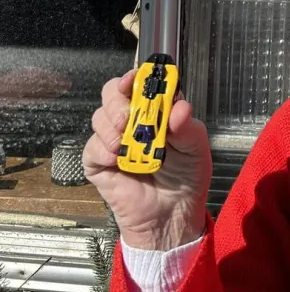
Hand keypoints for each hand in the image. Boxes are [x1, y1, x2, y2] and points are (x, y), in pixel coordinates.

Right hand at [83, 71, 212, 250]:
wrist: (173, 214)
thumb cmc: (187, 175)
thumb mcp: (196, 147)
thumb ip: (187, 125)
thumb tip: (179, 106)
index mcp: (155, 109)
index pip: (139, 83)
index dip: (135, 76)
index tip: (135, 79)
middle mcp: (131, 119)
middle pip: (112, 92)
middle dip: (118, 100)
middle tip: (129, 117)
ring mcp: (112, 140)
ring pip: (99, 116)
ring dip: (111, 125)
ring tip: (126, 142)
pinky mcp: (98, 163)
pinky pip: (91, 147)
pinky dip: (103, 149)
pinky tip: (118, 158)